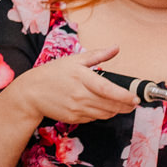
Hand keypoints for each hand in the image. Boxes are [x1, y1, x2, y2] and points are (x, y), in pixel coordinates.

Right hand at [0, 46, 133, 125]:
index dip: (124, 96)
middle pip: (111, 105)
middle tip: (134, 102)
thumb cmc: (52, 74)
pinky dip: (101, 114)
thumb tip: (115, 48)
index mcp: (82, 78)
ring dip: (116, 110)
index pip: (108, 90)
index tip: (135, 98)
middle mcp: (80, 95)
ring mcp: (77, 109)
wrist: (31, 93)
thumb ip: (98, 55)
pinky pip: (94, 118)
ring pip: (105, 114)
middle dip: (126, 105)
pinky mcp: (74, 118)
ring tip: (119, 104)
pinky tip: (100, 106)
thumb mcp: (74, 60)